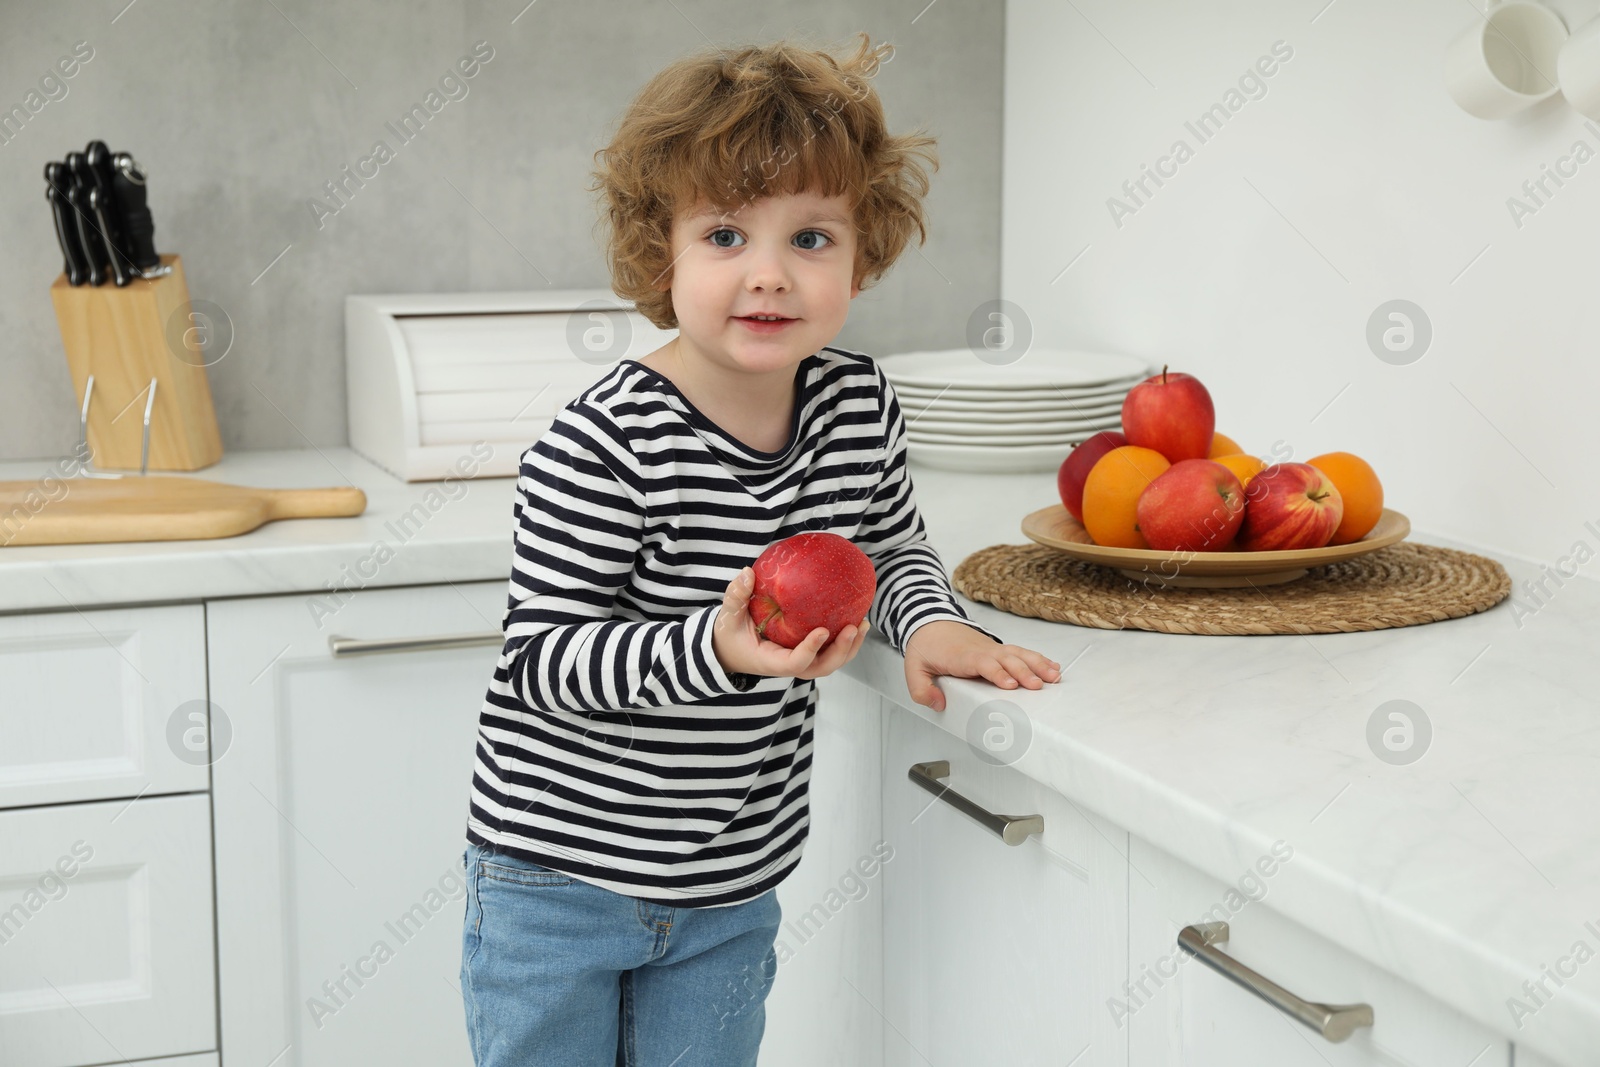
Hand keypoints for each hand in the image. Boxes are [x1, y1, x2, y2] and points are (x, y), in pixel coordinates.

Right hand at [712, 566, 871, 680]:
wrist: (731, 649)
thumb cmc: (730, 634)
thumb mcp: (727, 616)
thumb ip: (736, 595)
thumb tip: (748, 572)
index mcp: (770, 662)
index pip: (794, 663)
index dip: (810, 650)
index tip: (823, 631)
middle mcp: (789, 665)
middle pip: (821, 667)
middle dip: (840, 651)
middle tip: (853, 627)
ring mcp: (801, 660)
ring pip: (831, 662)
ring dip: (850, 647)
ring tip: (863, 623)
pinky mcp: (808, 652)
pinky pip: (830, 650)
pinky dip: (846, 640)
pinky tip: (857, 617)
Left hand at [903, 620, 1061, 711]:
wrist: (930, 623)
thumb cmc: (926, 647)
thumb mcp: (913, 669)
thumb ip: (921, 690)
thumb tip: (938, 704)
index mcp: (962, 656)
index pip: (983, 664)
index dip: (997, 673)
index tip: (1010, 684)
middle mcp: (982, 651)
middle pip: (1006, 659)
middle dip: (1023, 672)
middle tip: (1038, 686)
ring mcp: (992, 648)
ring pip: (1018, 654)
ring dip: (1037, 664)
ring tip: (1054, 677)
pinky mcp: (998, 649)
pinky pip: (1021, 652)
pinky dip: (1038, 658)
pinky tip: (1052, 667)